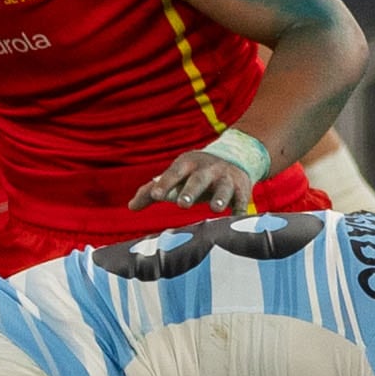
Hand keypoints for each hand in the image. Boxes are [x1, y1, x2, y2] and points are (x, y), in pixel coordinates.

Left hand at [129, 148, 254, 215]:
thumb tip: (131, 207)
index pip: (174, 172)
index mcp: (187, 165)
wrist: (235, 156)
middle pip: (199, 179)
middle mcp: (208, 169)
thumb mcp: (176, 176)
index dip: (165, 183)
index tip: (156, 196)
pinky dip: (241, 209)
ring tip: (215, 208)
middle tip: (182, 204)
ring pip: (224, 187)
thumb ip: (152, 191)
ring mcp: (227, 178)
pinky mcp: (243, 188)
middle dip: (191, 190)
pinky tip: (238, 219)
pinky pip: (243, 199)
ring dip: (220, 197)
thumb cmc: (194, 174)